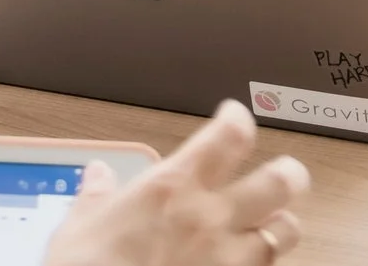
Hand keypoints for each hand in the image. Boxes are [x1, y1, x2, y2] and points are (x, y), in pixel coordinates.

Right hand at [43, 100, 307, 265]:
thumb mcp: (79, 228)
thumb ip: (96, 198)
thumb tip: (98, 177)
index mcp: (172, 189)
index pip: (228, 136)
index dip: (238, 119)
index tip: (234, 116)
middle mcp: (209, 219)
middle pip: (278, 182)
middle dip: (288, 173)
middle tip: (284, 172)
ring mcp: (228, 261)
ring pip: (286, 232)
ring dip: (281, 226)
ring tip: (273, 223)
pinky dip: (261, 264)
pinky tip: (248, 262)